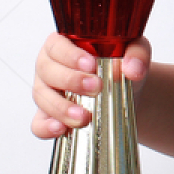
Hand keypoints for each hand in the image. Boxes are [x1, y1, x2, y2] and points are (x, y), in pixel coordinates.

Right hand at [30, 32, 150, 138]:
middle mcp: (49, 66)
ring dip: (62, 108)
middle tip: (96, 88)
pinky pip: (38, 123)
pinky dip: (45, 128)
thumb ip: (135, 54)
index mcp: (64, 44)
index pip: (57, 45)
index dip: (70, 55)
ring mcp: (46, 92)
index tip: (91, 65)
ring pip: (42, 97)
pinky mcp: (47, 115)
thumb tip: (132, 69)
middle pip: (46, 70)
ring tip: (84, 117)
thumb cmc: (121, 64)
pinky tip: (60, 130)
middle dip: (70, 81)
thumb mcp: (133, 51)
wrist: (125, 92)